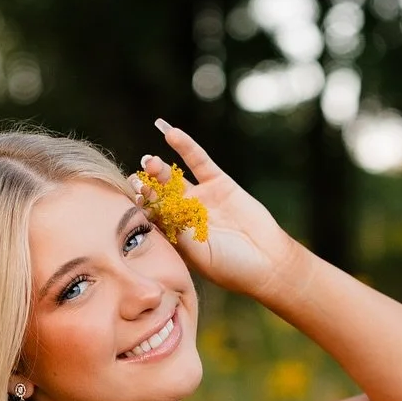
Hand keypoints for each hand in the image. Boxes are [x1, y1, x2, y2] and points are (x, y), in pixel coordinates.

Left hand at [139, 119, 303, 303]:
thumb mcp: (201, 254)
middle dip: (148, 186)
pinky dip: (185, 147)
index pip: (152, 216)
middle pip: (159, 194)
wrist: (267, 261)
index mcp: (174, 235)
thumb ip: (181, 232)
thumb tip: (160, 211)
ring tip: (149, 161)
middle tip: (137, 177)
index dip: (143, 206)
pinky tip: (171, 133)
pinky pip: (199, 161)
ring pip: (175, 177)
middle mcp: (184, 214)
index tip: (134, 199)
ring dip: (161, 168)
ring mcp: (200, 197)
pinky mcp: (218, 182)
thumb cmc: (231, 267)